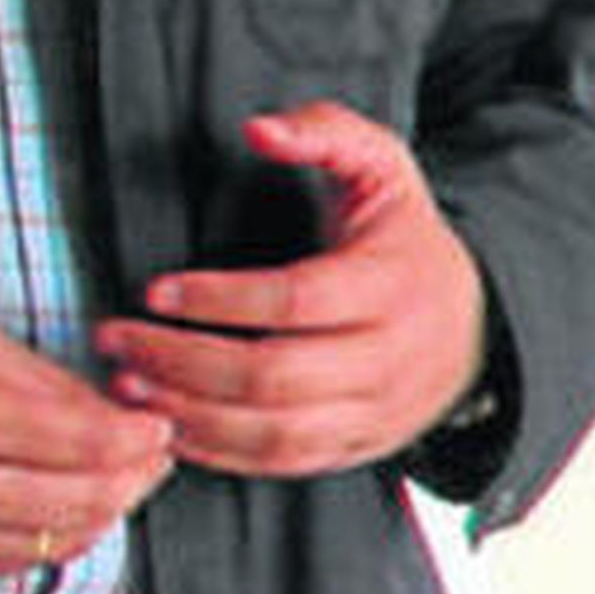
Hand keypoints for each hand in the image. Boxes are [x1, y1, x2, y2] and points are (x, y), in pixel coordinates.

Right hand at [0, 306, 173, 584]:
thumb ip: (40, 380)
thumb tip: (113, 413)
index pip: (89, 442)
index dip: (139, 437)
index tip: (158, 422)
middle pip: (85, 499)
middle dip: (135, 478)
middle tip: (153, 454)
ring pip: (58, 540)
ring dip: (103, 511)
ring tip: (119, 480)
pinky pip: (15, 561)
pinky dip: (54, 537)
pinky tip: (66, 507)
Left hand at [95, 102, 487, 479]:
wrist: (477, 325)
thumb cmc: (406, 235)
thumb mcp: (382, 164)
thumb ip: (324, 131)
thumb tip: (259, 129)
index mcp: (390, 284)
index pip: (295, 301)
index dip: (219, 299)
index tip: (154, 291)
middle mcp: (387, 359)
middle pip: (274, 377)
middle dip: (184, 362)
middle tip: (118, 340)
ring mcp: (376, 413)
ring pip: (275, 432)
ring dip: (192, 415)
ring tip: (129, 385)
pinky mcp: (359, 447)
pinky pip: (285, 464)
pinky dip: (222, 453)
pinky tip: (171, 428)